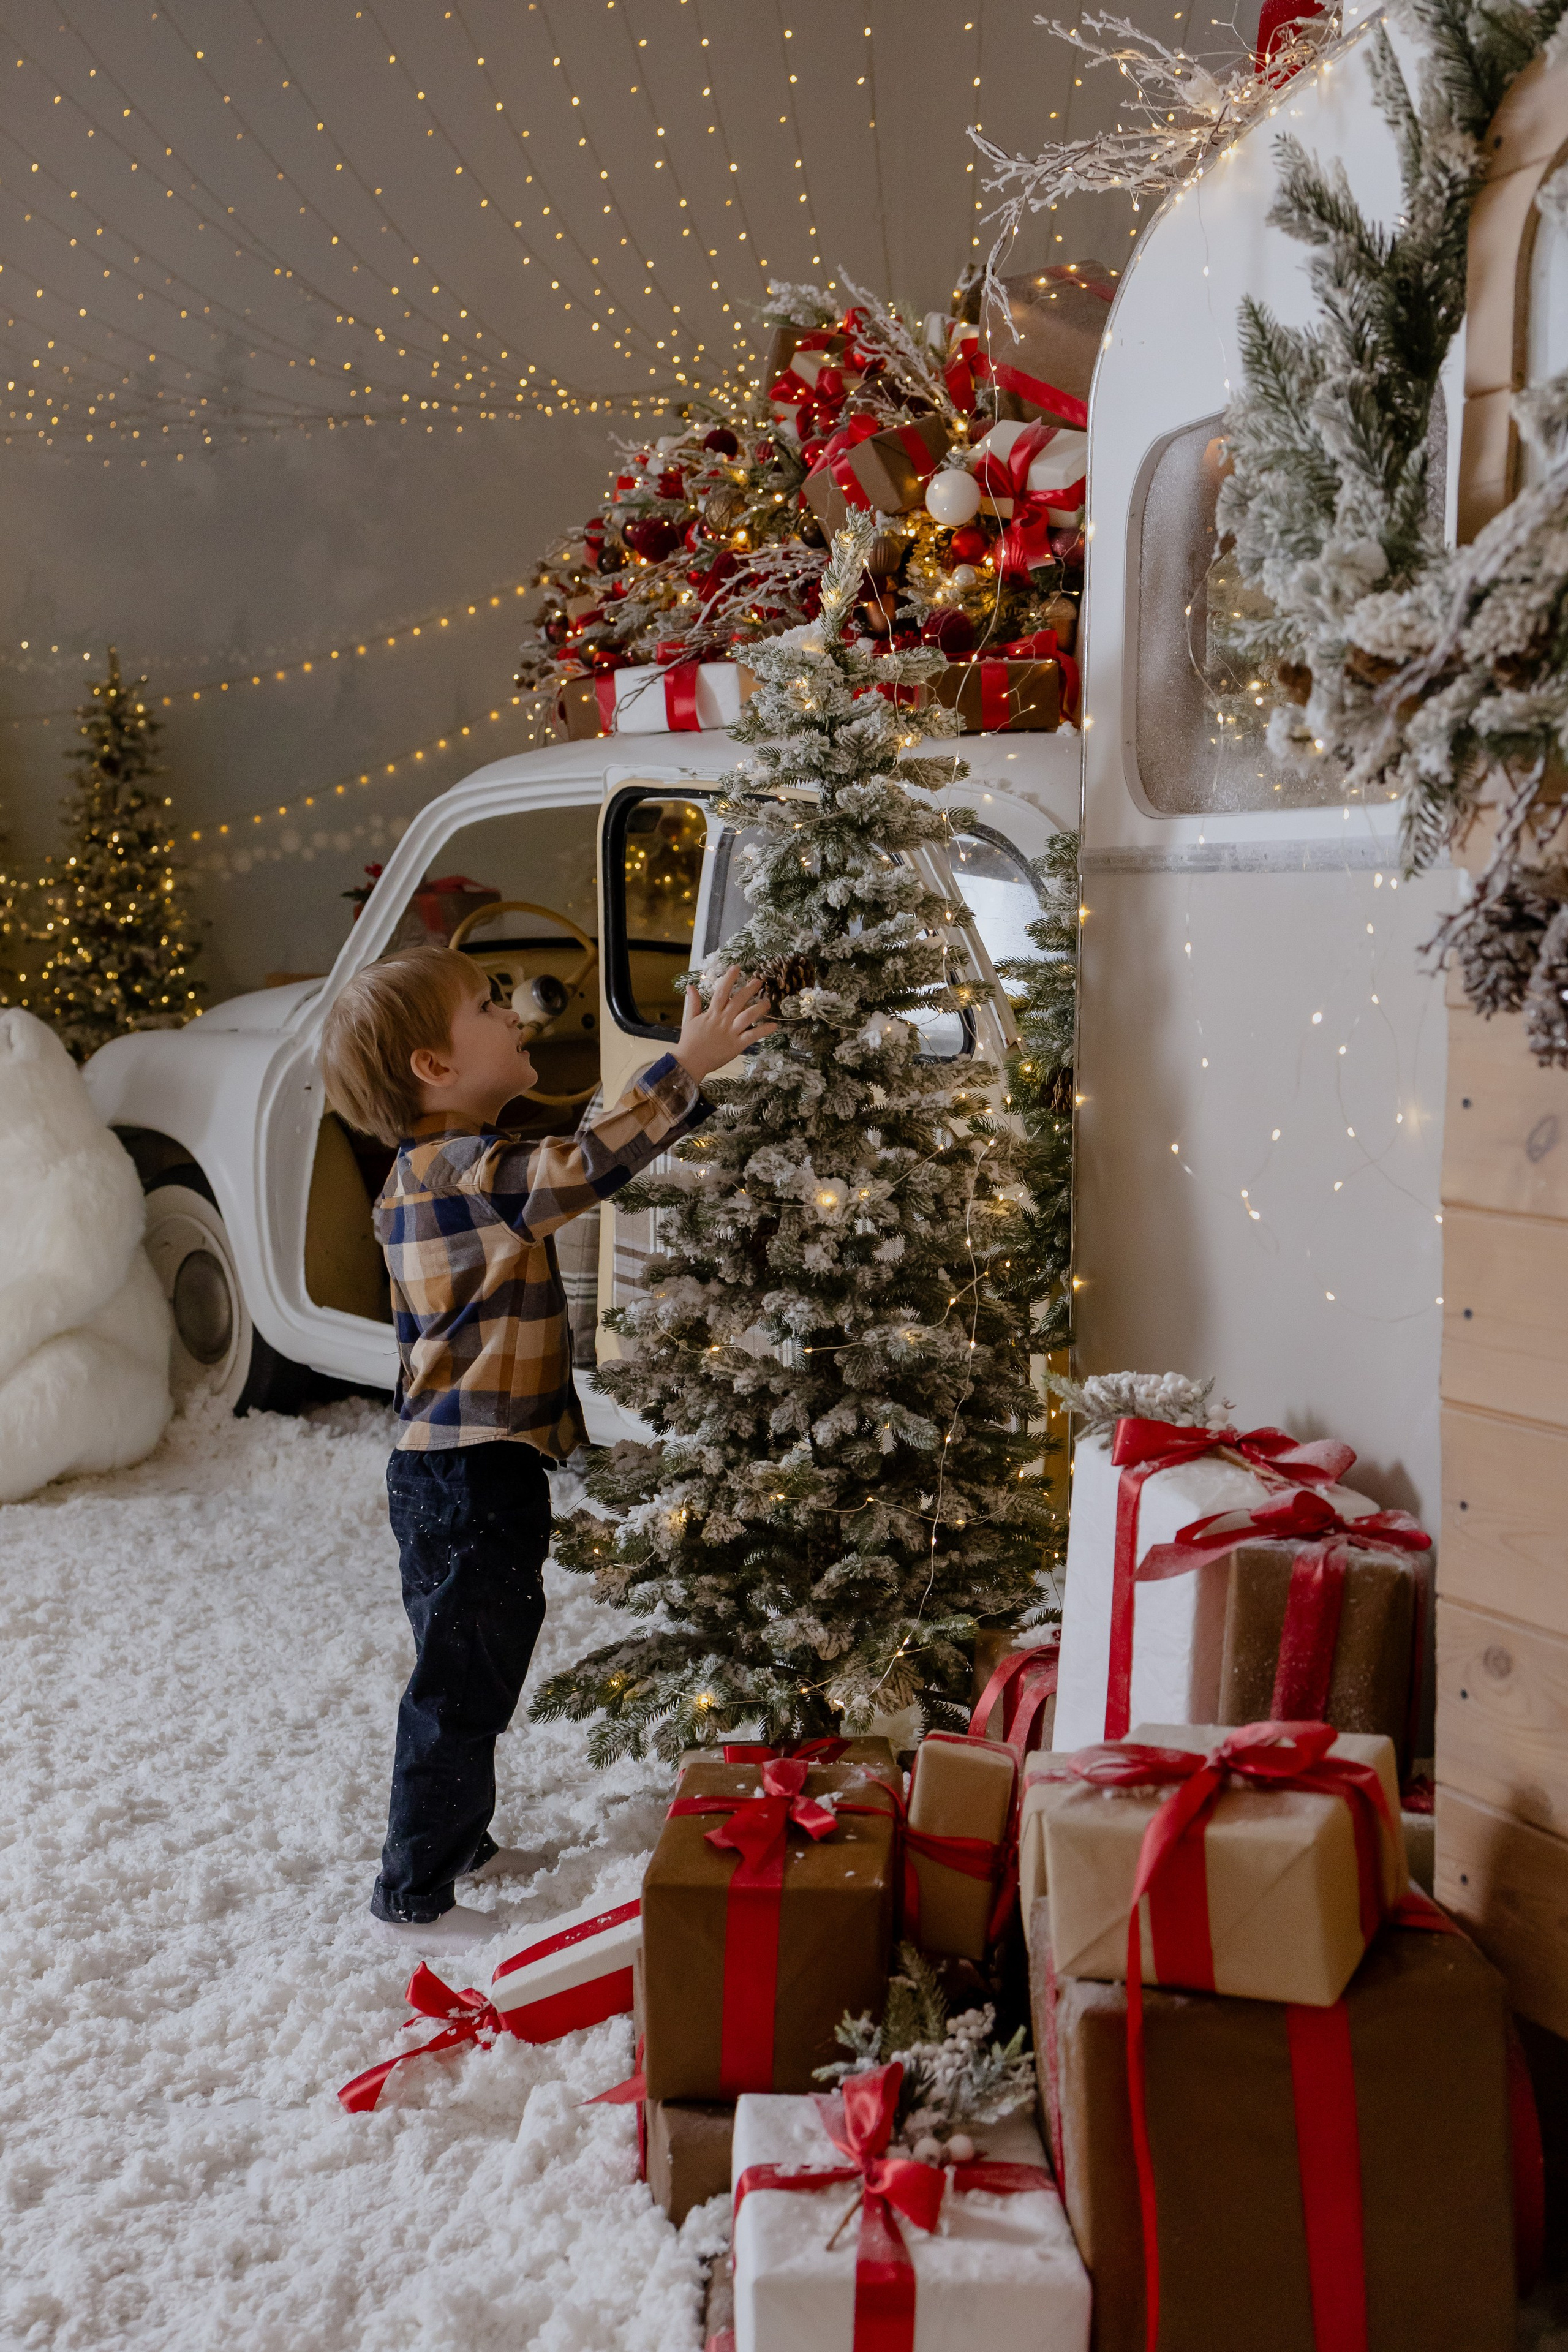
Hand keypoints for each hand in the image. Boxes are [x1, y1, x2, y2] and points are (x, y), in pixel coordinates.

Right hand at [672, 966, 778, 1082]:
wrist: (690, 1061)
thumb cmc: (690, 1040)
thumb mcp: (689, 1019)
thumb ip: (693, 1002)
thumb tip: (691, 986)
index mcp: (712, 1013)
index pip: (721, 992)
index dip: (729, 978)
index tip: (736, 967)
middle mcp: (723, 1020)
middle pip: (738, 1001)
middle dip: (749, 990)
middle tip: (759, 981)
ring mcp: (730, 1032)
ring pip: (747, 1017)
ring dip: (758, 1008)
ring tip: (767, 1002)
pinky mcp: (737, 1045)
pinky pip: (752, 1036)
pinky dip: (763, 1031)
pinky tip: (774, 1025)